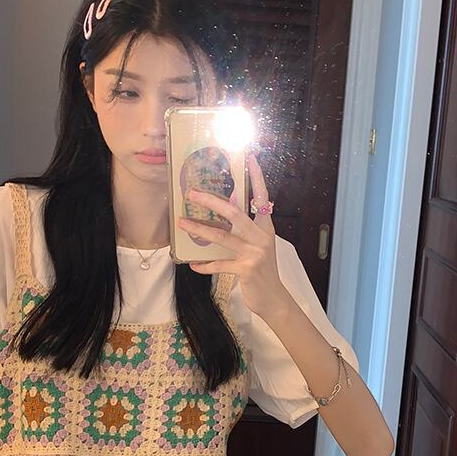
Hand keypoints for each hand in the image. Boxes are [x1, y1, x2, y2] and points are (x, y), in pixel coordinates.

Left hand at [177, 154, 287, 319]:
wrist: (274, 298)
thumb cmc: (262, 271)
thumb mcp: (258, 246)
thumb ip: (245, 231)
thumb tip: (221, 218)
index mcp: (265, 227)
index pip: (262, 196)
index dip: (256, 176)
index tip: (249, 157)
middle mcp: (261, 236)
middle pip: (235, 212)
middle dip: (212, 200)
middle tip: (192, 192)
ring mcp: (254, 252)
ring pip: (223, 236)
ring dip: (199, 229)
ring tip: (182, 223)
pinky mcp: (246, 269)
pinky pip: (219, 264)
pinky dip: (204, 265)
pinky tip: (192, 264)